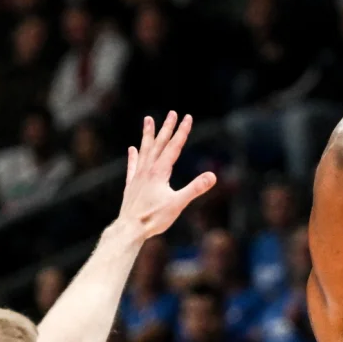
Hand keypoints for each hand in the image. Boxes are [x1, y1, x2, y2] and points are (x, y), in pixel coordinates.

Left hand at [120, 113, 216, 238]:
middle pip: (159, 144)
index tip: (188, 117)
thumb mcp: (178, 204)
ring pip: (144, 150)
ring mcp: (138, 176)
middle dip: (167, 128)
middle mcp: (148, 170)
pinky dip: (133, 156)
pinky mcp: (132, 186)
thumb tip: (213, 176)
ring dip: (148, 135)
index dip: (182, 132)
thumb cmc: (154, 218)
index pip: (174, 147)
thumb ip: (195, 188)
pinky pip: (133, 166)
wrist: (130, 229)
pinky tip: (132, 149)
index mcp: (160, 172)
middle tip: (172, 113)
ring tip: (148, 120)